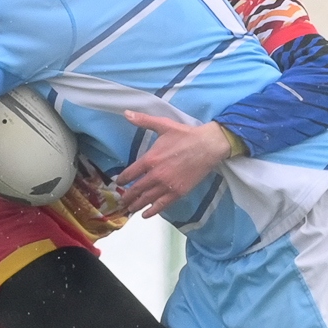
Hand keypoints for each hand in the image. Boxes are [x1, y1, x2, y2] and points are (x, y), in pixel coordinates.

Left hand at [116, 112, 233, 216]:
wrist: (208, 146)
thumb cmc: (185, 135)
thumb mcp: (163, 125)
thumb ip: (143, 121)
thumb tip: (126, 113)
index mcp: (150, 159)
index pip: (130, 173)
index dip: (122, 179)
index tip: (119, 183)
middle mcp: (156, 175)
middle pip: (136, 189)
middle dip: (127, 196)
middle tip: (121, 201)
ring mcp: (167, 186)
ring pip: (147, 199)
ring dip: (136, 205)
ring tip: (129, 209)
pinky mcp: (178, 192)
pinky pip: (161, 205)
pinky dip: (152, 211)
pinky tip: (145, 215)